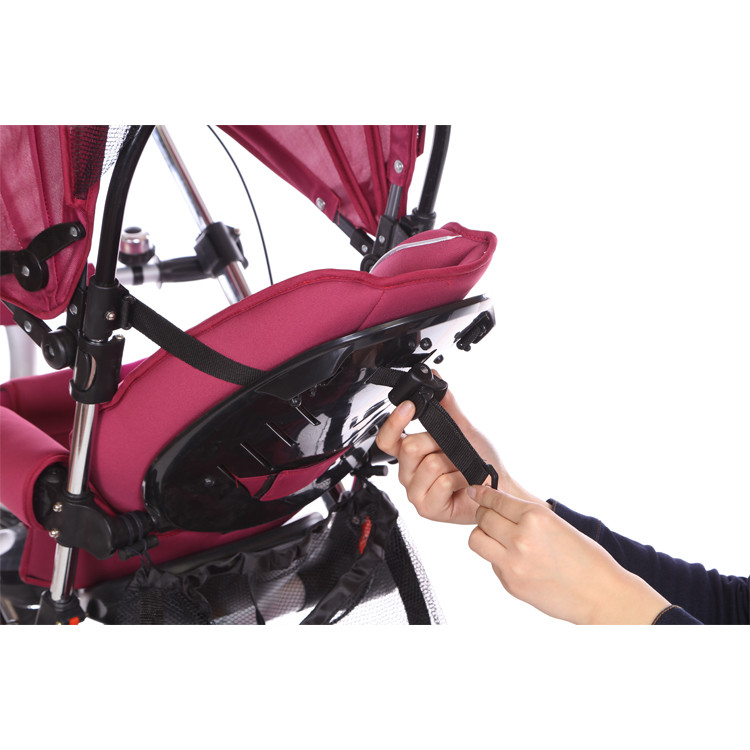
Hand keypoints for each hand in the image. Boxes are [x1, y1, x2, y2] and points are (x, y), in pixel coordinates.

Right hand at [375, 385, 541, 523]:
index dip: (394, 422)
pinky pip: (442, 483)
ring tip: (460, 469)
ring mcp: (416, 492)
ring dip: (454, 463)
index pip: (387, 438)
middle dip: (438, 444)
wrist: (497, 488)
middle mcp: (408, 472)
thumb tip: (436, 378)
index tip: (409, 406)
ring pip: (429, 464)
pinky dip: (461, 478)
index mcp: (409, 454)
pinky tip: (464, 483)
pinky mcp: (427, 508)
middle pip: (410, 447)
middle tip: (452, 452)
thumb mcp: (462, 427)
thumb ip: (446, 405)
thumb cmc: (480, 462)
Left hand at [467, 485, 670, 623]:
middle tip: (490, 515)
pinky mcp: (510, 583)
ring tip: (497, 538)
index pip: (496, 500)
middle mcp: (520, 537)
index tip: (475, 491)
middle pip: (483, 517)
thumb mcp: (558, 525)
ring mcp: (512, 562)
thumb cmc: (588, 560)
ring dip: (484, 535)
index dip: (483, 494)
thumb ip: (528, 516)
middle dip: (485, 513)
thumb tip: (502, 507)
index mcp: (536, 517)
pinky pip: (492, 563)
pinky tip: (517, 560)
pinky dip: (498, 558)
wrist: (601, 596)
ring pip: (477, 539)